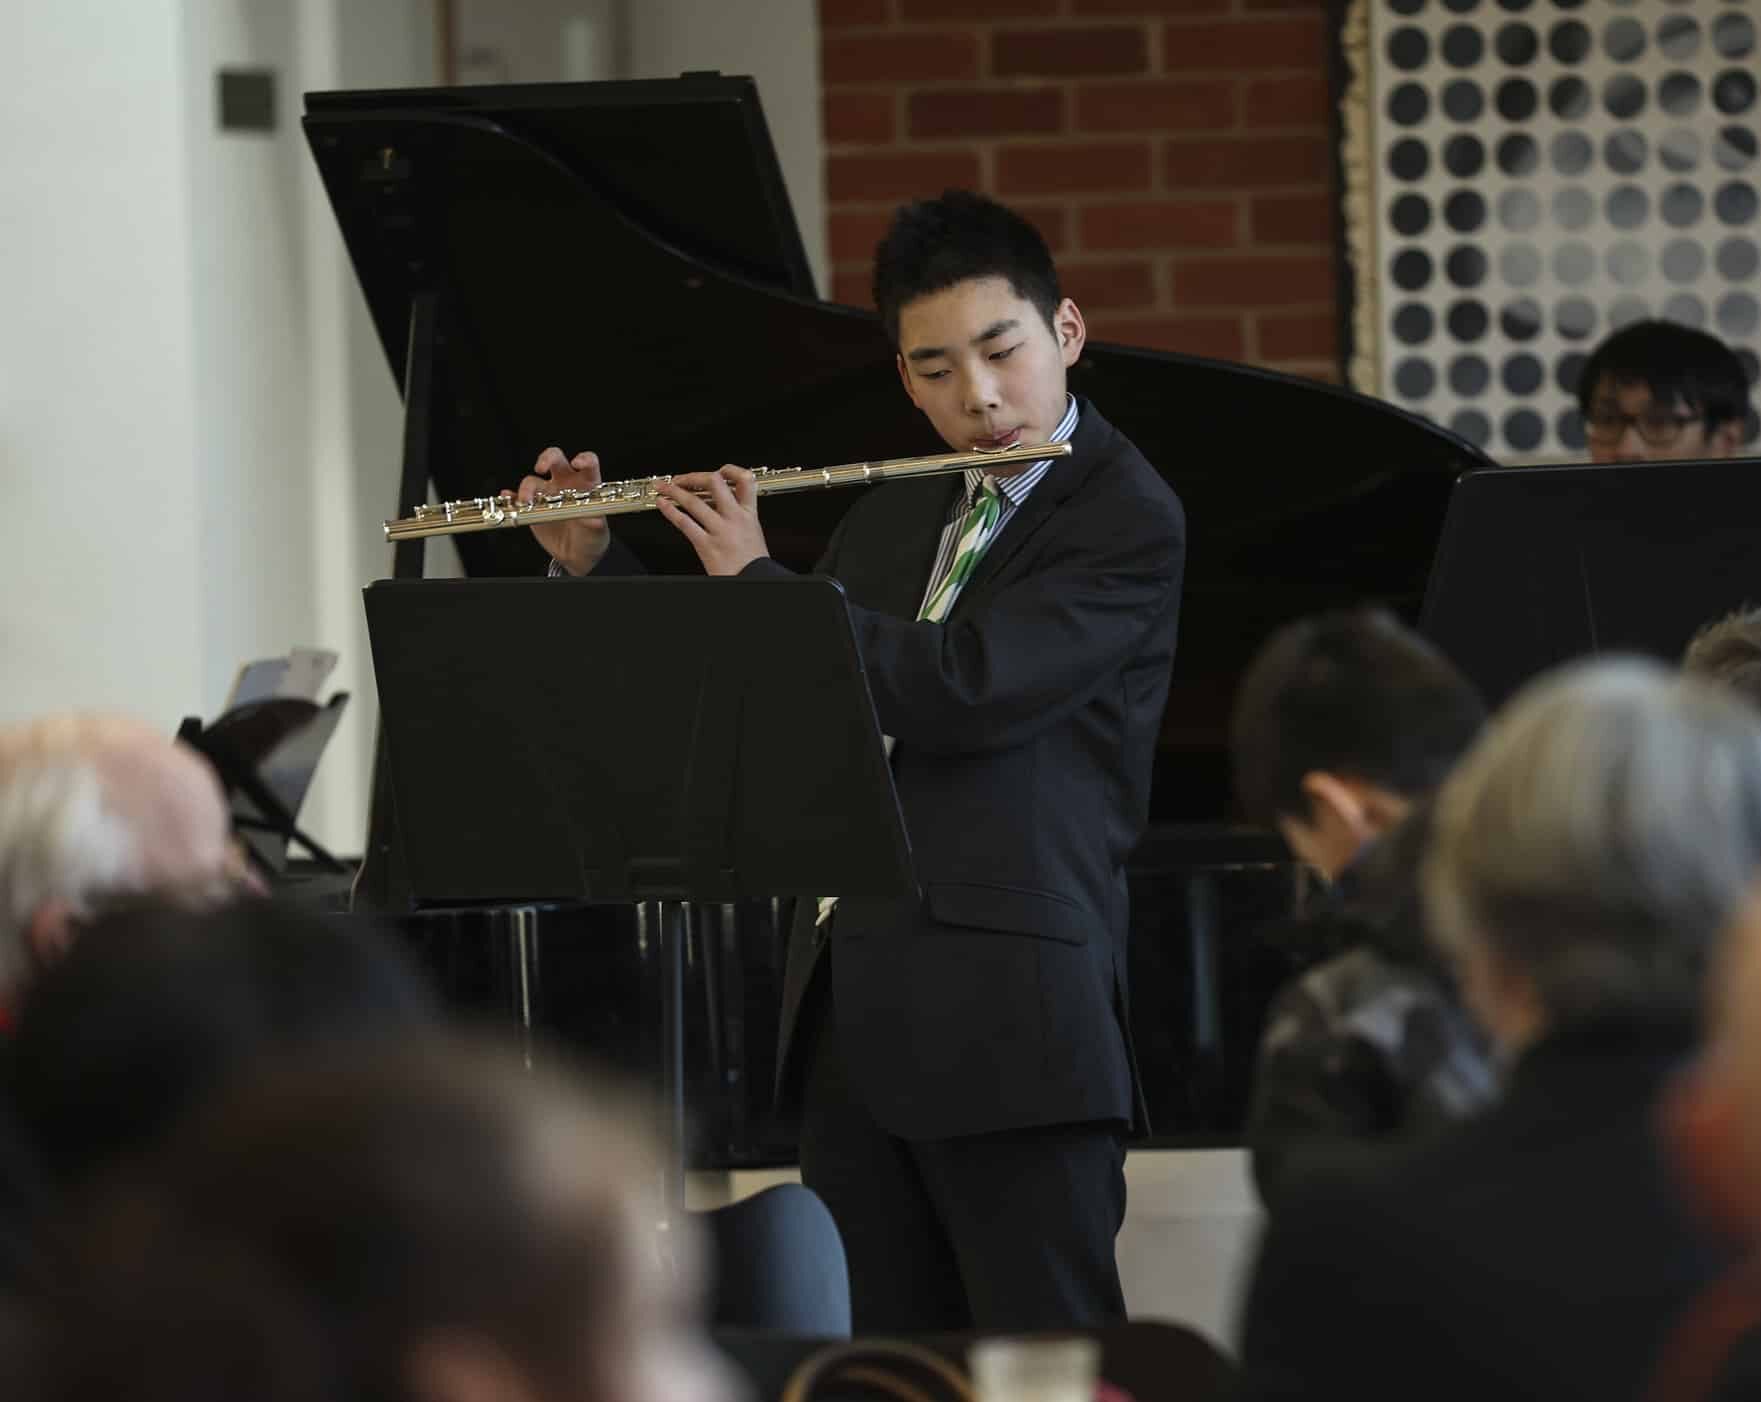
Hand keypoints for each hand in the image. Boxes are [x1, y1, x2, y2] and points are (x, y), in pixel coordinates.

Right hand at [511, 447, 609, 575]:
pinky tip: (508, 498)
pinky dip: (511, 497)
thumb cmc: (591, 536)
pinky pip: (518, 498)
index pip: (588, 462)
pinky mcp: (533, 507)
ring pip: (533, 481)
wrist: (578, 555)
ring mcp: (548, 493)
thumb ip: (595, 524)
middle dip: (547, 459)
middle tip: (541, 468)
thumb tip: (594, 520)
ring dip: (526, 488)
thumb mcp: (597, 532)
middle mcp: (565, 483)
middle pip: (555, 460)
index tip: (577, 463)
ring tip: (526, 502)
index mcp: (586, 483)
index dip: (583, 459)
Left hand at [656, 466, 769, 575]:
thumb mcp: (753, 531)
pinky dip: (670, 511)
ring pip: (693, 501)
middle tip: (681, 478)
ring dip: (674, 490)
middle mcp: (734, 518)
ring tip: (662, 486)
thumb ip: (738, 514)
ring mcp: (720, 530)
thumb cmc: (752, 561)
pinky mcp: (706, 545)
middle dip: (694, 476)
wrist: (754, 580)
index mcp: (749, 513)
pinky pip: (684, 523)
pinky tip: (662, 504)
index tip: (717, 471)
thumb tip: (720, 501)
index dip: (730, 470)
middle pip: (714, 482)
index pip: (745, 479)